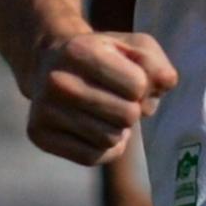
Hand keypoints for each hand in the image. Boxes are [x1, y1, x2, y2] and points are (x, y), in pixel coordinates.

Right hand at [24, 26, 173, 165]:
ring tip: (105, 112)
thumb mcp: (133, 48)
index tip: (127, 79)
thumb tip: (167, 82)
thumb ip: (156, 63)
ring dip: (118, 129)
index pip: (137, 85)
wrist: (50, 65)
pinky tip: (95, 129)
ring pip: (110, 139)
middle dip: (131, 109)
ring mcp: (44, 109)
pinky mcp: (38, 134)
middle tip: (117, 99)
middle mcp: (57, 80)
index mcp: (80, 50)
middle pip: (126, 115)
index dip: (141, 86)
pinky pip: (92, 157)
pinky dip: (104, 148)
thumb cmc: (102, 57)